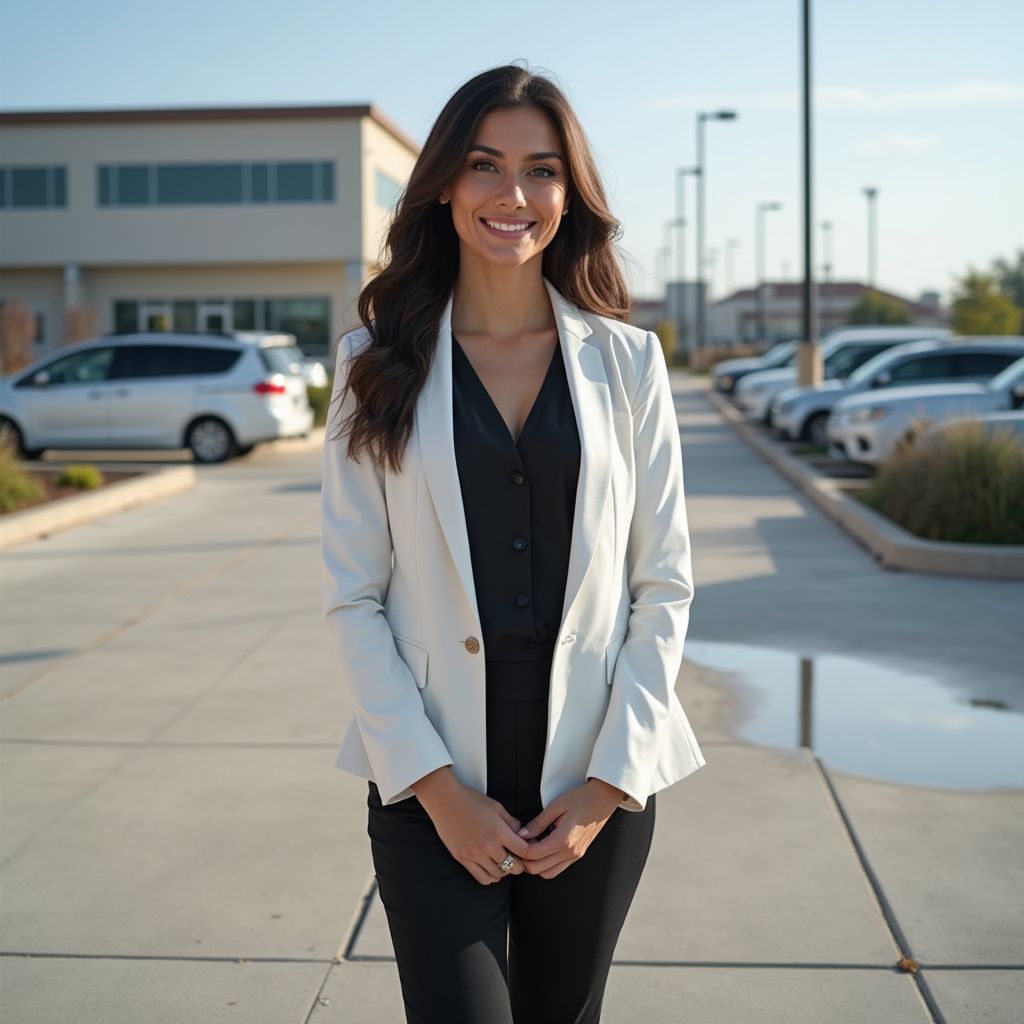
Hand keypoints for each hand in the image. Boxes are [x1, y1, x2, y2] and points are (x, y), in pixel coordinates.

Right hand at [411, 767, 530, 885]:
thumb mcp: (496, 807)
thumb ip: (511, 822)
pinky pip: (482, 878)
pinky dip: (490, 877)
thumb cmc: (472, 800)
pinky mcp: (463, 859)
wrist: (445, 801)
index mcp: (499, 831)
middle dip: (519, 864)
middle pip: (513, 866)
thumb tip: (523, 834)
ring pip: (498, 875)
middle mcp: (488, 846)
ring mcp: (474, 854)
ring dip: (505, 871)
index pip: (523, 851)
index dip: (530, 852)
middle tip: (518, 859)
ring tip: (503, 862)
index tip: (529, 850)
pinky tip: (492, 868)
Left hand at [516, 778, 624, 879]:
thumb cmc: (580, 798)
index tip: (513, 839)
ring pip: (547, 873)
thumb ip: (537, 823)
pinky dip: (546, 864)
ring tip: (530, 846)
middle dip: (524, 860)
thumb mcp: (556, 806)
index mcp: (563, 840)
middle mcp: (570, 853)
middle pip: (537, 869)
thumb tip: (520, 835)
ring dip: (535, 864)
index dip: (519, 849)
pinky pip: (557, 869)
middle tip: (518, 844)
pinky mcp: (578, 855)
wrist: (603, 798)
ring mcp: (575, 856)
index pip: (533, 855)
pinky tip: (542, 848)